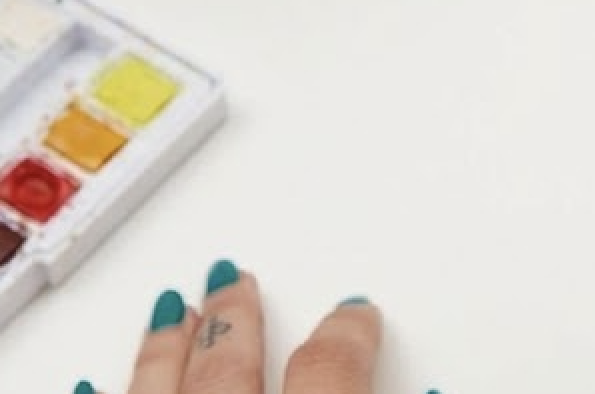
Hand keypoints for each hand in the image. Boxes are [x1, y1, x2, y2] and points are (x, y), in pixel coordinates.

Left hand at [75, 260, 407, 393]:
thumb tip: (438, 387)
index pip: (331, 372)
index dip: (347, 338)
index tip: (354, 313)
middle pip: (230, 365)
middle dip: (235, 316)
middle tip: (234, 276)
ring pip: (157, 384)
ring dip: (164, 346)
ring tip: (169, 309)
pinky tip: (93, 382)